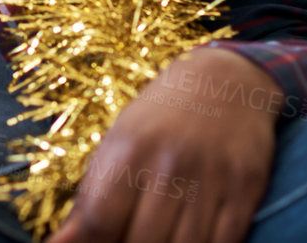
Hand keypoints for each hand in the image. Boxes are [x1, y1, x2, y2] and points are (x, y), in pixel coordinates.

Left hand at [49, 47, 279, 242]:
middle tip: (126, 240)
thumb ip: (92, 197)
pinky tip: (188, 241)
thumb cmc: (160, 116)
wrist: (227, 80)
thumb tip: (61, 242)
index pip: (99, 222)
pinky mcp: (245, 189)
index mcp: (128, 149)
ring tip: (156, 240)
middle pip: (142, 242)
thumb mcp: (117, 142)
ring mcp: (211, 178)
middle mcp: (169, 164)